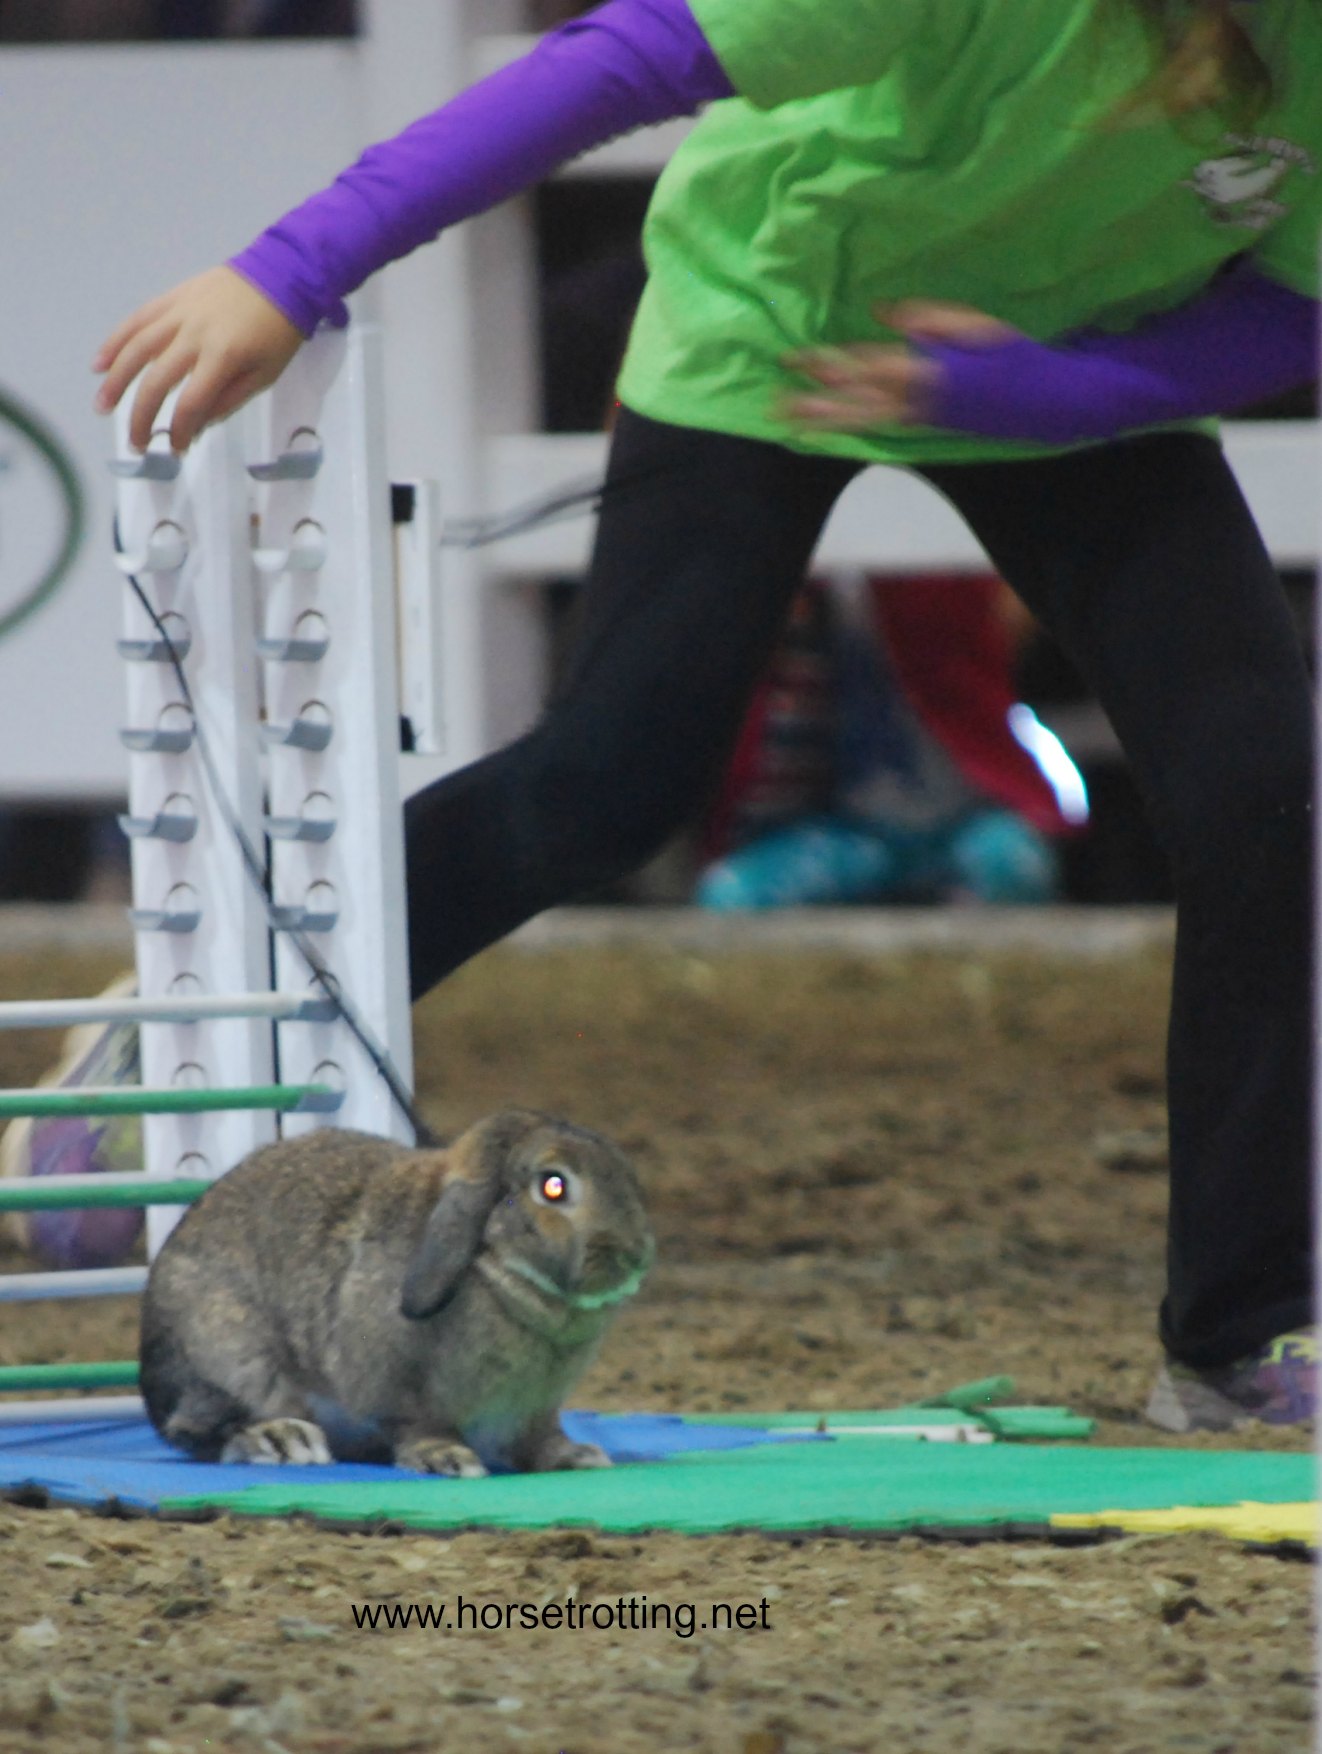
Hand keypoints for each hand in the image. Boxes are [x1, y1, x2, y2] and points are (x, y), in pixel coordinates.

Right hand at [93, 266, 304, 452]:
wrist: (282, 276)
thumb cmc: (278, 333)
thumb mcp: (264, 376)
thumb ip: (227, 402)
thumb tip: (195, 427)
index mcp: (223, 357)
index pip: (190, 403)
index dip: (179, 430)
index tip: (176, 450)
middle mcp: (195, 334)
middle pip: (157, 381)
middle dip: (142, 417)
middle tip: (136, 443)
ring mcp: (179, 312)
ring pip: (137, 348)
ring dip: (116, 381)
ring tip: (102, 406)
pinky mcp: (172, 297)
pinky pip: (138, 320)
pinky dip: (116, 342)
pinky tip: (100, 364)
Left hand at [782, 299, 1021, 431]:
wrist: (1045, 403)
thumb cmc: (1014, 357)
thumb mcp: (975, 327)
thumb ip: (928, 320)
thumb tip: (882, 310)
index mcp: (929, 372)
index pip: (867, 368)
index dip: (828, 365)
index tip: (795, 359)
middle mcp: (918, 402)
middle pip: (856, 401)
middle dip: (815, 401)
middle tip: (775, 403)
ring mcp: (921, 419)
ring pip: (863, 420)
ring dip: (826, 421)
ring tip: (790, 422)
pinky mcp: (925, 427)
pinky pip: (878, 427)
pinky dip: (851, 426)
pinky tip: (830, 426)